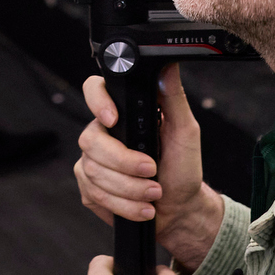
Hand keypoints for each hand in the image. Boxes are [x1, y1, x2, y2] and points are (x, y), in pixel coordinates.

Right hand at [75, 63, 224, 272]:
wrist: (179, 209)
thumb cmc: (182, 170)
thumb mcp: (185, 131)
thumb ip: (174, 98)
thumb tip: (168, 65)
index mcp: (124, 113)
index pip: (95, 91)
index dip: (97, 102)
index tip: (113, 120)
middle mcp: (103, 134)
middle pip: (90, 140)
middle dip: (125, 163)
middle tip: (152, 172)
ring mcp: (92, 161)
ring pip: (93, 170)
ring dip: (130, 188)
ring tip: (153, 193)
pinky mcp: (89, 188)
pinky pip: (94, 193)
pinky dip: (123, 205)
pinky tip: (142, 208)